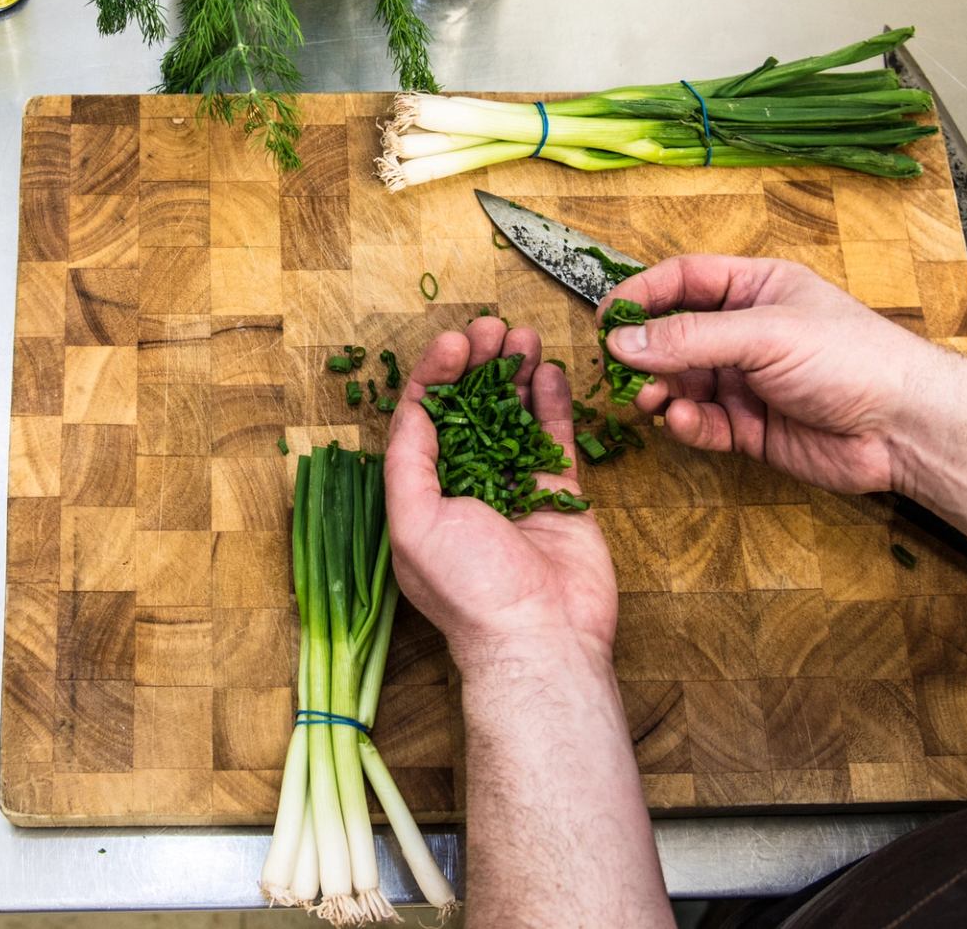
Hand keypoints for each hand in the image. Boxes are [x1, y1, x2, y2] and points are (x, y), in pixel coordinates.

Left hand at [384, 316, 617, 664]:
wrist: (541, 639)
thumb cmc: (469, 589)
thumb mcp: (413, 521)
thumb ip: (408, 460)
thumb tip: (412, 409)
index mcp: (422, 494)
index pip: (423, 417)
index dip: (435, 375)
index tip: (454, 341)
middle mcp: (465, 486)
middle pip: (468, 408)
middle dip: (477, 364)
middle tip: (491, 326)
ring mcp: (513, 489)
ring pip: (511, 416)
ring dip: (513, 373)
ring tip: (521, 335)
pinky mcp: (558, 497)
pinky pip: (552, 439)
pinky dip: (550, 403)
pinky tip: (548, 370)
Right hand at [603, 253, 946, 495]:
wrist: (906, 429)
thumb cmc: (852, 358)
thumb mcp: (764, 334)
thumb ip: (688, 337)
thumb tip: (621, 340)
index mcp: (755, 289)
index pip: (682, 279)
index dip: (641, 294)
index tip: (605, 317)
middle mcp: (746, 332)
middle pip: (673, 335)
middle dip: (645, 354)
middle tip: (621, 373)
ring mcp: (747, 381)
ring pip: (681, 383)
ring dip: (659, 392)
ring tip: (650, 402)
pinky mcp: (750, 428)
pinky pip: (702, 423)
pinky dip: (687, 425)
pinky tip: (685, 424)